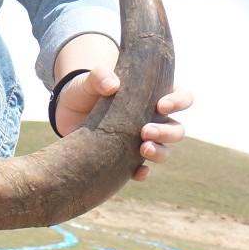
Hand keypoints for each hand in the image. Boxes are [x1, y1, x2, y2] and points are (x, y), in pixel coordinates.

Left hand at [53, 67, 193, 181]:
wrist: (66, 114)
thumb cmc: (86, 91)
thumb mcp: (90, 80)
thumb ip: (100, 76)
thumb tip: (112, 85)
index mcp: (155, 97)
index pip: (182, 98)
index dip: (178, 102)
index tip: (161, 105)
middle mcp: (154, 121)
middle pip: (177, 130)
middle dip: (167, 132)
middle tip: (145, 130)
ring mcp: (141, 142)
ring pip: (165, 151)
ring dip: (159, 152)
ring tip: (143, 148)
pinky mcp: (125, 160)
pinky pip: (141, 171)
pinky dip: (143, 173)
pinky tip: (139, 172)